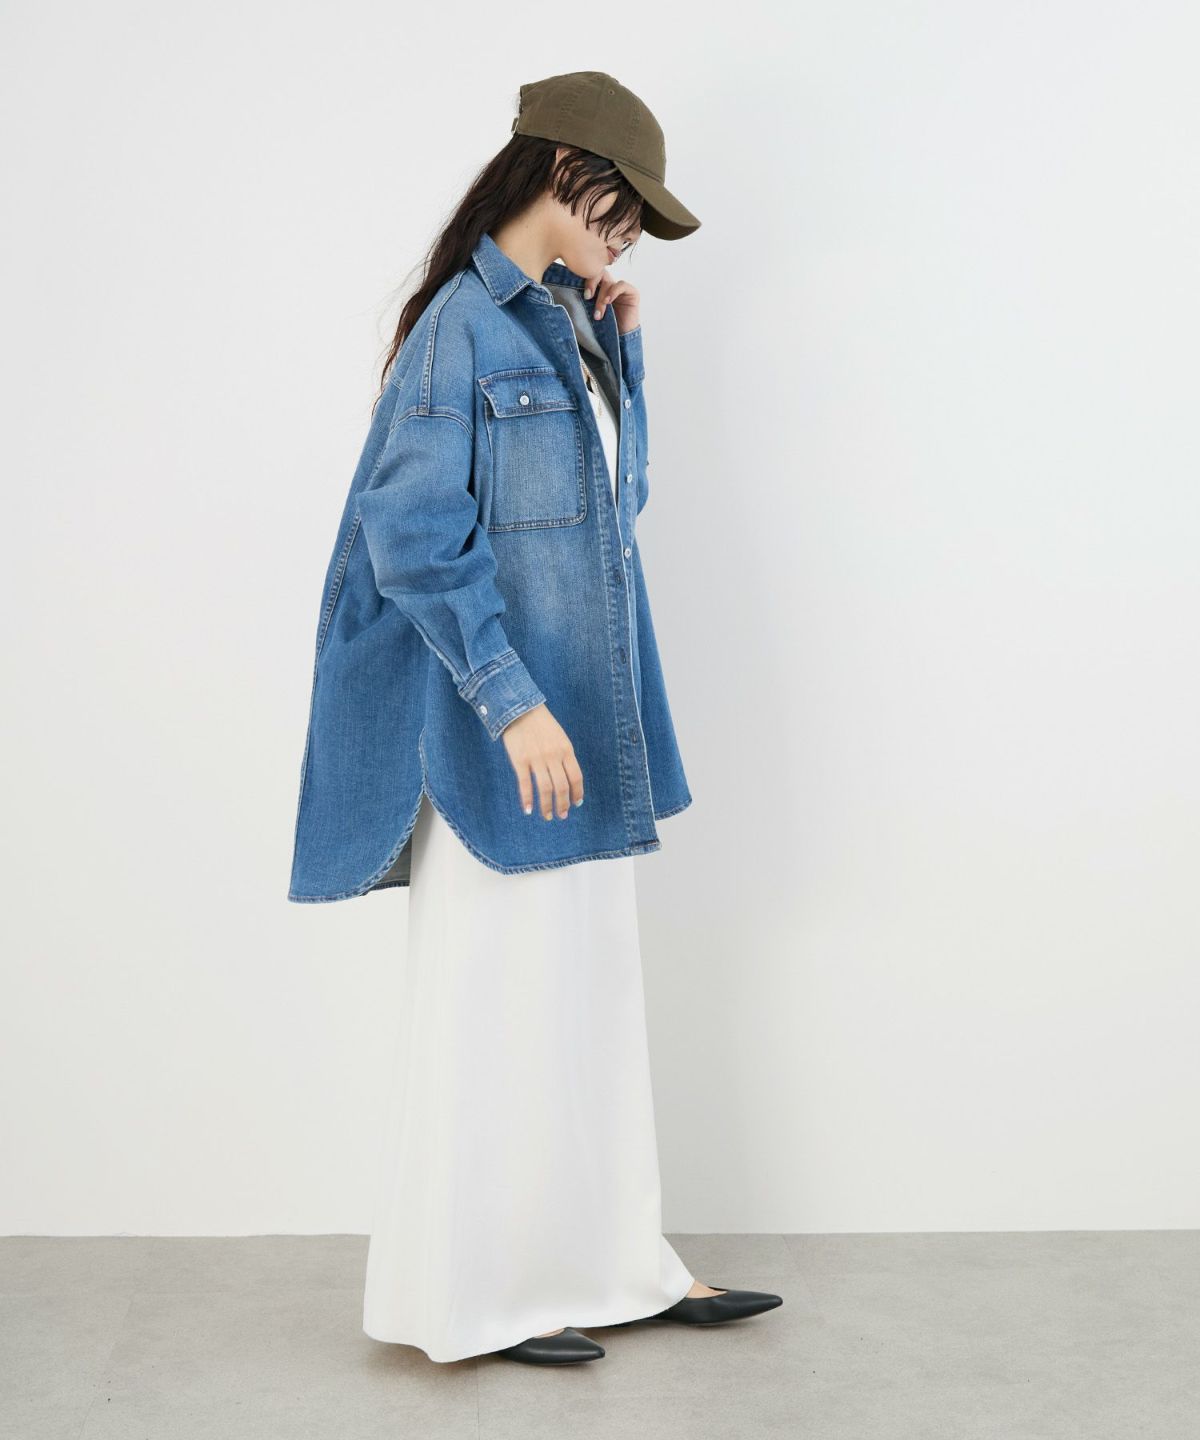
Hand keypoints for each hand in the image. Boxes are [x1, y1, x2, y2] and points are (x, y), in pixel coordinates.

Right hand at [500, 704, 584, 819]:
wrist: (519, 709)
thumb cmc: (541, 724)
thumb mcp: (560, 737)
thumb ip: (564, 756)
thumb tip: (568, 779)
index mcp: (566, 750)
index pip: (576, 777)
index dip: (577, 793)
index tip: (576, 804)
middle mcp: (553, 756)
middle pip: (562, 786)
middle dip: (563, 804)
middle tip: (562, 815)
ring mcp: (536, 759)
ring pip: (545, 789)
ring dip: (547, 806)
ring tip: (547, 816)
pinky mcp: (520, 760)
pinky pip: (525, 784)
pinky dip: (527, 799)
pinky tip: (528, 810)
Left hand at [582, 269, 640, 334]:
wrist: (620, 339)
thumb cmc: (603, 327)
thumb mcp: (589, 312)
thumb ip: (584, 300)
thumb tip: (566, 291)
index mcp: (598, 287)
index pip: (590, 274)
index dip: (584, 278)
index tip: (580, 292)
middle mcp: (609, 285)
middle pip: (599, 273)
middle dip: (591, 283)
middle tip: (587, 297)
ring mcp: (620, 288)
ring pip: (608, 282)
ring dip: (601, 298)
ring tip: (598, 314)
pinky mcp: (631, 292)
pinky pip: (621, 285)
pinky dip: (613, 292)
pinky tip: (608, 301)